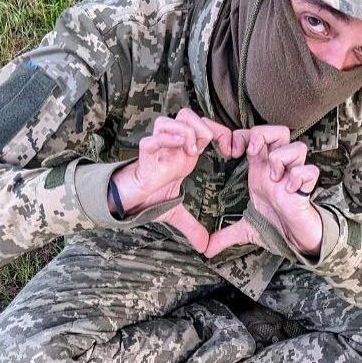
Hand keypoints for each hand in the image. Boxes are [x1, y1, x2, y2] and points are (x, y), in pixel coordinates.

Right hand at [109, 109, 231, 251]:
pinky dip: (164, 139)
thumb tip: (205, 247)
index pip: (204, 127)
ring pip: (168, 121)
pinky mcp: (144, 157)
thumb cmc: (150, 198)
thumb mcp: (177, 212)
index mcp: (184, 153)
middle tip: (208, 147)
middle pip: (187, 115)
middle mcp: (172, 146)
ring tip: (192, 149)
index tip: (232, 150)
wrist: (129, 203)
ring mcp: (157, 149)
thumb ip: (192, 227)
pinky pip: (151, 140)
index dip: (220, 132)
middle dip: (201, 125)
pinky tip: (178, 146)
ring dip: (183, 130)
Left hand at [205, 126, 322, 257]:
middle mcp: (278, 168)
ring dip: (281, 159)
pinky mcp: (307, 188)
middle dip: (263, 136)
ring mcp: (294, 176)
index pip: (254, 135)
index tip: (231, 152)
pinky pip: (309, 171)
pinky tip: (288, 190)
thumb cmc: (274, 223)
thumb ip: (225, 234)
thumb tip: (205, 250)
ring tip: (272, 179)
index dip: (241, 136)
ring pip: (297, 146)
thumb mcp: (245, 228)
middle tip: (251, 154)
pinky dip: (298, 177)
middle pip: (279, 130)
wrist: (295, 237)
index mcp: (261, 169)